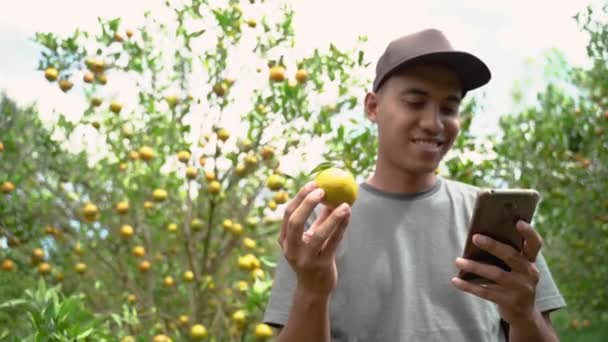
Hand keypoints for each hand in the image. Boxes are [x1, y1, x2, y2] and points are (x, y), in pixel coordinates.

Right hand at [278, 181, 350, 296]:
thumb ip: (319, 218)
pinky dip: (341, 228)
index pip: (288, 214)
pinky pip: (333, 244)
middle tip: (323, 190)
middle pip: (295, 222)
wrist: (313, 288)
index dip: (300, 197)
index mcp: (284, 239)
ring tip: (344, 205)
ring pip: (318, 235)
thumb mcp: (311, 237)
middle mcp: (291, 249)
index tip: (313, 183)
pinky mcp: (321, 266)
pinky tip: (348, 216)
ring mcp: (305, 259)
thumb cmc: (312, 257)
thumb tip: (330, 193)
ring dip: (332, 218)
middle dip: (307, 203)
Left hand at [452, 220, 542, 325]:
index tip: (518, 222)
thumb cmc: (514, 282)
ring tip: (457, 261)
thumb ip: (506, 254)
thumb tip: (477, 236)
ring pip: (495, 274)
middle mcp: (529, 273)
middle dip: (493, 246)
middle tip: (474, 237)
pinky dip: (468, 286)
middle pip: (511, 256)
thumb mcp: (517, 268)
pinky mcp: (508, 302)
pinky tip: (455, 280)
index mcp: (530, 261)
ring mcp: (520, 288)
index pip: (535, 244)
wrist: (523, 315)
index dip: (528, 233)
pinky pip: (485, 292)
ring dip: (474, 266)